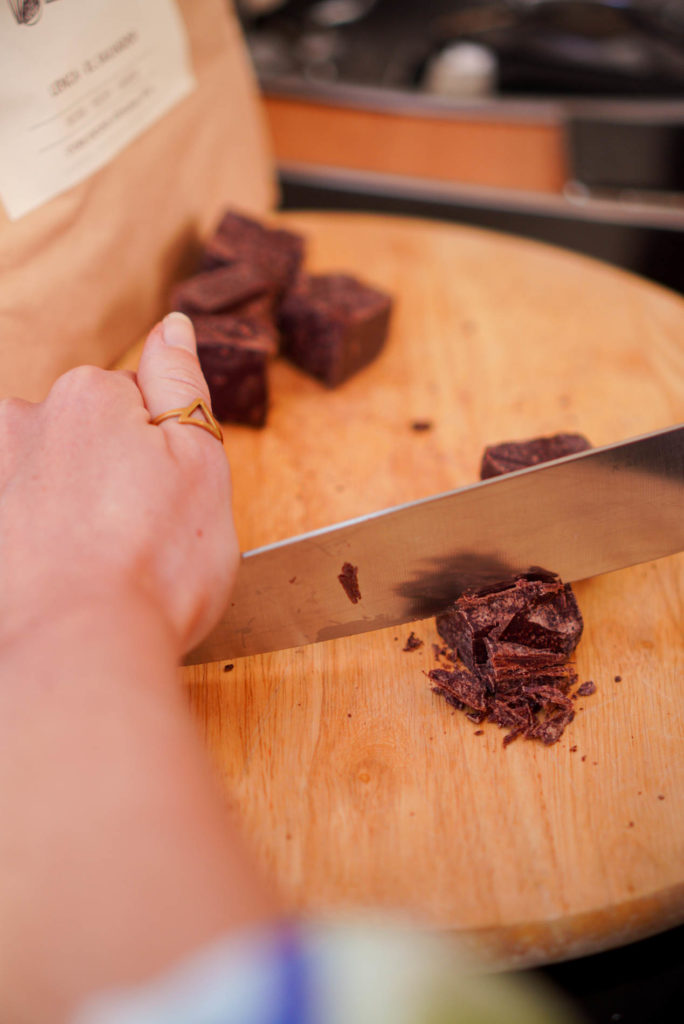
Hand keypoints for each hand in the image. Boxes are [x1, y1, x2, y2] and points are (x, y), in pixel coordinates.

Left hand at [0, 313, 237, 654]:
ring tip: (94, 570)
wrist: (78, 653)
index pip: (134, 407)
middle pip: (80, 441)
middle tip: (135, 542)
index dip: (160, 458)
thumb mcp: (204, 465)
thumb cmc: (154, 566)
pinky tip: (60, 580)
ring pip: (43, 484)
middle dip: (107, 479)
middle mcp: (22, 424)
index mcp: (89, 399)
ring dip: (67, 514)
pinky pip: (20, 525)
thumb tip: (171, 326)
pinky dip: (37, 546)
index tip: (167, 504)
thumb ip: (182, 384)